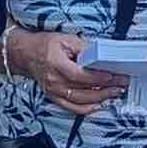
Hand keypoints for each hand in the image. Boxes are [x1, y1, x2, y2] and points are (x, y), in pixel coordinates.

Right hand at [9, 26, 124, 118]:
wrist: (26, 54)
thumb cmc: (44, 46)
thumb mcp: (65, 39)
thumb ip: (84, 48)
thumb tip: (101, 56)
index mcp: (56, 64)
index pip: (80, 75)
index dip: (98, 78)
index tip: (113, 77)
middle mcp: (54, 81)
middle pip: (83, 91)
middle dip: (105, 90)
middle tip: (120, 85)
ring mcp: (54, 92)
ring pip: (80, 102)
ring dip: (100, 99)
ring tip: (114, 93)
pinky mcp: (55, 97)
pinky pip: (72, 108)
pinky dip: (87, 108)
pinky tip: (99, 104)